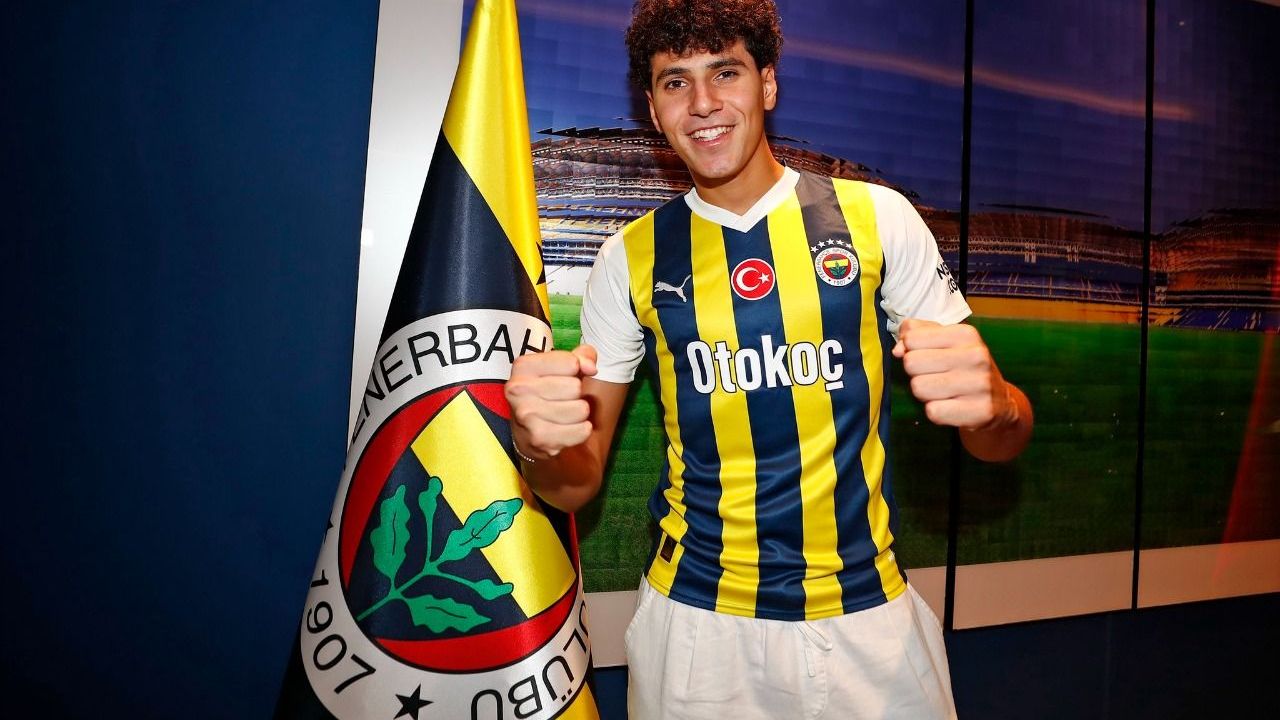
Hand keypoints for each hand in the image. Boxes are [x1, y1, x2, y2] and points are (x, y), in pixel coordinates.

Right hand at [504, 345, 597, 459]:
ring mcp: (527, 416)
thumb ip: (581, 356)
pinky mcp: (540, 439)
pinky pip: (582, 430)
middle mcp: (519, 389)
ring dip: (579, 413)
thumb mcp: (560, 367)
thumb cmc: (547, 394)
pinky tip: (566, 429)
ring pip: (581, 409)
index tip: (564, 377)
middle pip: (575, 387)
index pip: (571, 362)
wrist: (526, 435)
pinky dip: (581, 431)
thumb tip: (590, 367)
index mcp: (523, 366)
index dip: (575, 371)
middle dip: (576, 394)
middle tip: (562, 399)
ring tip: (564, 415)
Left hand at [892, 319, 1014, 429]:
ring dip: (925, 394)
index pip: (911, 338)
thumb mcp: (945, 342)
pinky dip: (936, 412)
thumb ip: (916, 334)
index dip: (911, 351)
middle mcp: (976, 355)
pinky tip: (950, 407)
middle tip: (934, 377)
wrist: (1000, 402)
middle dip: (916, 374)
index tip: (927, 357)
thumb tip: (898, 349)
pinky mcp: (980, 411)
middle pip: (911, 363)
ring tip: (942, 392)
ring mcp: (980, 384)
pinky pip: (933, 411)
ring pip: (919, 388)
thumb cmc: (964, 367)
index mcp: (965, 334)